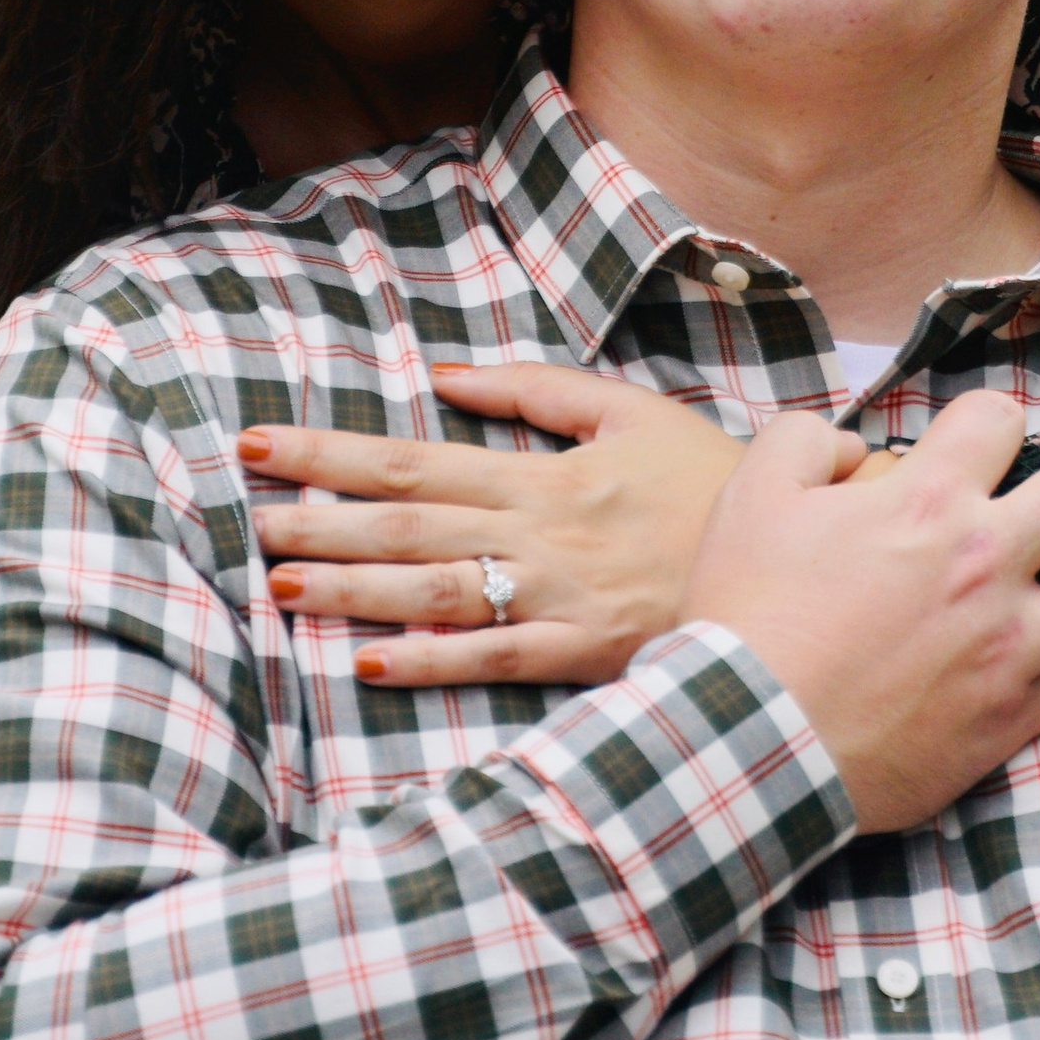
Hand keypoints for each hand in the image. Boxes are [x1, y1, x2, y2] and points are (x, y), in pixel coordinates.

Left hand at [243, 364, 758, 685]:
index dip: (334, 453)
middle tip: (250, 518)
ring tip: (283, 585)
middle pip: (409, 526)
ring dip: (355, 589)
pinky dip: (433, 662)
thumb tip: (445, 377)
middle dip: (323, 521)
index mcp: (543, 472)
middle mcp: (538, 533)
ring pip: (437, 592)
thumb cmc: (703, 481)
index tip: (264, 447)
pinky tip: (371, 662)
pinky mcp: (580, 653)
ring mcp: (557, 597)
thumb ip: (536, 390)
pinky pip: (495, 660)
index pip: (415, 460)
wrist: (789, 556)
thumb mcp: (627, 411)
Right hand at [678, 390, 1039, 835]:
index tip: (996, 429)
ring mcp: (1010, 638)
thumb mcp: (751, 496)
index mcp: (925, 499)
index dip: (997, 416)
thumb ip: (807, 442)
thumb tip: (853, 443)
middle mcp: (985, 558)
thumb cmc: (745, 617)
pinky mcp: (1014, 708)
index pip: (996, 421)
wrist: (751, 743)